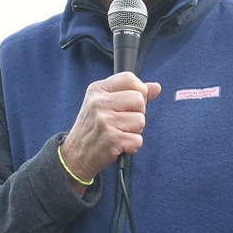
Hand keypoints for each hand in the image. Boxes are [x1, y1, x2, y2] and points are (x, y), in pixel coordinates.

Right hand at [58, 72, 162, 193]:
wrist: (76, 154)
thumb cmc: (94, 127)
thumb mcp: (105, 103)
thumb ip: (131, 93)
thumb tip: (156, 87)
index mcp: (97, 90)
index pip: (129, 78)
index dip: (138, 90)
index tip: (132, 103)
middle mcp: (99, 103)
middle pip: (139, 99)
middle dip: (138, 113)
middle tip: (123, 122)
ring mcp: (104, 121)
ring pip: (141, 120)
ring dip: (135, 131)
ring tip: (119, 133)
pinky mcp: (112, 139)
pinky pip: (138, 140)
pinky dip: (132, 146)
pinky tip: (119, 145)